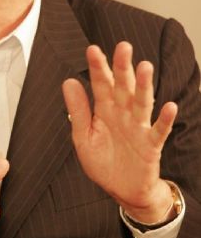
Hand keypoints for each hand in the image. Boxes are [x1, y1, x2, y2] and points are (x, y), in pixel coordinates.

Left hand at [62, 41, 176, 222]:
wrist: (122, 190)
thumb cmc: (103, 162)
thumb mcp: (83, 136)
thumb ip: (78, 109)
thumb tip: (68, 81)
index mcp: (104, 110)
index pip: (101, 84)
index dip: (98, 67)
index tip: (92, 50)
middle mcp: (122, 113)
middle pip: (123, 86)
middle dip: (123, 67)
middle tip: (123, 46)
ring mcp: (138, 127)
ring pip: (142, 102)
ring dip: (144, 86)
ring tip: (145, 67)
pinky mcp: (151, 145)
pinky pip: (159, 130)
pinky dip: (164, 119)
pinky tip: (169, 106)